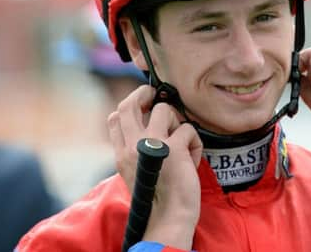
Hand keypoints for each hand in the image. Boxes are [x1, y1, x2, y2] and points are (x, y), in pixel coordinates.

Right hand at [108, 85, 202, 248]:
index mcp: (121, 154)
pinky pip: (188, 128)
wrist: (169, 217)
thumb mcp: (136, 171)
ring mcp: (151, 143)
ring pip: (164, 109)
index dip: (129, 105)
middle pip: (129, 104)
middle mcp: (131, 146)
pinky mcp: (173, 147)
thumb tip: (148, 123)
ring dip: (177, 121)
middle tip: (156, 96)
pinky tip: (192, 160)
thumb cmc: (158, 197)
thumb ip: (136, 149)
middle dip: (144, 93)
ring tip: (181, 142)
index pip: (115, 117)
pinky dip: (195, 143)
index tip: (143, 106)